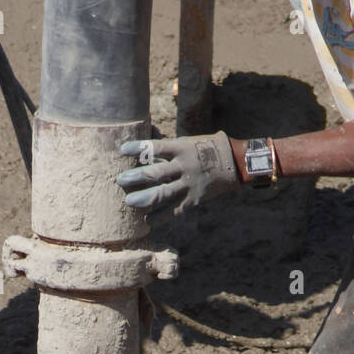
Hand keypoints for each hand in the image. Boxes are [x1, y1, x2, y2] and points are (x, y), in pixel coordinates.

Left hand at [116, 131, 239, 216]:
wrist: (233, 162)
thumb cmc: (204, 149)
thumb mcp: (187, 142)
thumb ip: (166, 144)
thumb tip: (146, 132)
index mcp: (181, 148)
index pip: (155, 147)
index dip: (138, 148)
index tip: (122, 150)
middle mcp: (184, 166)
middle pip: (156, 173)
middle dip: (136, 177)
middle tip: (120, 180)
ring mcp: (189, 184)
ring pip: (164, 194)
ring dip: (144, 199)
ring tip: (129, 202)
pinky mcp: (194, 199)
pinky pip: (175, 210)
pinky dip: (161, 217)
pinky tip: (148, 220)